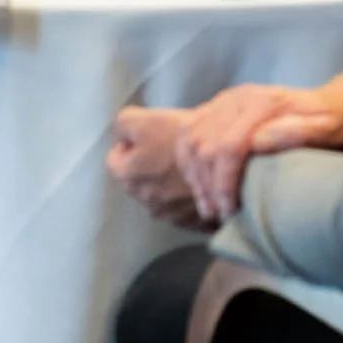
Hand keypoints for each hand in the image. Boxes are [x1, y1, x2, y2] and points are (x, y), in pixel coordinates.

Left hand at [107, 107, 214, 230]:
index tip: (153, 135)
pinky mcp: (190, 222)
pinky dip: (189, 198)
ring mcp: (167, 214)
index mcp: (127, 176)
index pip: (115, 157)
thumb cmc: (184, 143)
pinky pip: (183, 208)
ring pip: (162, 193)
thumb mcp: (148, 120)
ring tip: (191, 165)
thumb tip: (121, 131)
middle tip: (173, 148)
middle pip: (139, 177)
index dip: (132, 141)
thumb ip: (123, 123)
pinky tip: (203, 182)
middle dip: (151, 164)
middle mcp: (142, 200)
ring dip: (170, 182)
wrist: (227, 166)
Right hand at [175, 78, 342, 222]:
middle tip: (220, 214)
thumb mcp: (329, 130)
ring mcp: (225, 100)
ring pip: (191, 142)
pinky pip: (187, 135)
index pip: (228, 147)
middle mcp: (239, 97)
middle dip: (208, 186)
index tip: (230, 210)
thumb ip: (299, 133)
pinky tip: (201, 185)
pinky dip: (189, 163)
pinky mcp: (216, 107)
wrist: (331, 104)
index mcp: (263, 102)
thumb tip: (258, 142)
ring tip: (210, 206)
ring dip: (196, 178)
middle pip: (205, 147)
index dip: (224, 184)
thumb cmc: (332, 123)